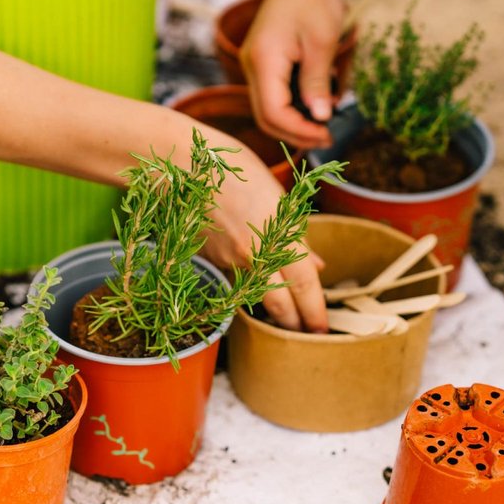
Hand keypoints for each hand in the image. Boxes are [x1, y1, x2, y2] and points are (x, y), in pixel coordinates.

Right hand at [199, 145, 328, 332]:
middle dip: (294, 326)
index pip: (305, 285)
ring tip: (284, 316)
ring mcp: (228, 263)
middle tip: (306, 336)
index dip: (315, 312)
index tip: (323, 330)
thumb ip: (298, 235)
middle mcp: (255, 255)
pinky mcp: (209, 263)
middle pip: (280, 306)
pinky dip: (245, 286)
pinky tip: (250, 280)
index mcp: (279, 234)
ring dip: (270, 310)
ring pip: (256, 296)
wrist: (180, 167)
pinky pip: (234, 282)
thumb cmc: (233, 169)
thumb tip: (316, 265)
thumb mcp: (277, 196)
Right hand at [239, 0, 344, 148]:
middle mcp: (252, 67)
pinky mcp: (262, 65)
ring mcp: (254, 66)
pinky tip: (313, 107)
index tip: (326, 134)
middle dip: (294, 133)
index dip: (299, 130)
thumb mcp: (322, 42)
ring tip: (322, 124)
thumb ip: (318, 82)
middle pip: (265, 117)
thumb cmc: (313, 0)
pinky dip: (292, 108)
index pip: (273, 112)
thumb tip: (320, 118)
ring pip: (267, 110)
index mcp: (264, 60)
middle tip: (325, 137)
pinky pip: (272, 97)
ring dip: (294, 123)